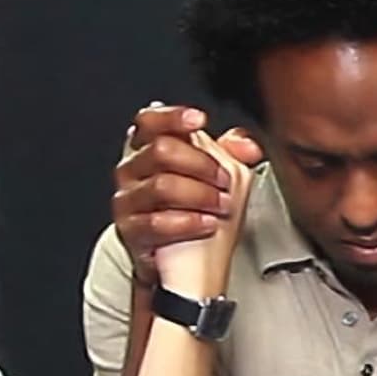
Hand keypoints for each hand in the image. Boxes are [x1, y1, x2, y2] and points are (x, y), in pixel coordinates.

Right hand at [112, 104, 263, 284]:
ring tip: (221, 205)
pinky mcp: (130, 230)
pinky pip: (157, 222)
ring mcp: (128, 199)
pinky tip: (207, 224)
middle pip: (161, 150)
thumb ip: (232, 152)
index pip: (150, 121)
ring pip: (161, 186)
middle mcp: (132, 169)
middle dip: (201, 163)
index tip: (199, 121)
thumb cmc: (195, 207)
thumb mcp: (216, 174)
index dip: (173, 117)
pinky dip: (189, 222)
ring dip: (200, 195)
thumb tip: (248, 146)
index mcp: (149, 147)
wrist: (180, 258)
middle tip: (225, 180)